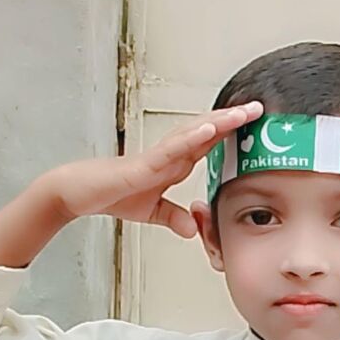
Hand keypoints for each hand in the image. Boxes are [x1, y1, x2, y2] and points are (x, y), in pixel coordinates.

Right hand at [44, 102, 261, 237]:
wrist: (80, 193)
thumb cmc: (112, 194)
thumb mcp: (152, 212)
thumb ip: (174, 217)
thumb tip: (192, 230)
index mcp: (175, 163)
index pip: (210, 144)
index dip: (232, 133)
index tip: (255, 126)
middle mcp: (170, 153)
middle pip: (207, 132)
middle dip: (233, 120)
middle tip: (259, 108)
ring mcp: (159, 156)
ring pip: (194, 133)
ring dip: (219, 122)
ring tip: (242, 113)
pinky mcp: (145, 163)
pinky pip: (172, 148)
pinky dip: (192, 138)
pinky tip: (209, 130)